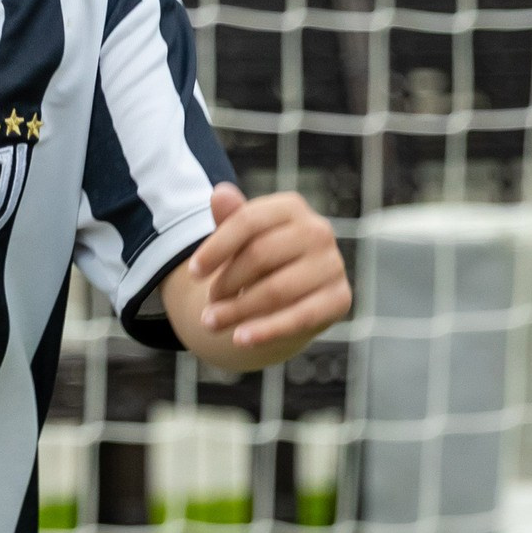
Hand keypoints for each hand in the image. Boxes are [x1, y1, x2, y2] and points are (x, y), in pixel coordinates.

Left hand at [180, 183, 350, 364]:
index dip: (216, 247)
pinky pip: (300, 317)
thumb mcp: (240, 240)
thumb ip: (230, 220)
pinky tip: (239, 339)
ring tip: (211, 322)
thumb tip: (219, 192)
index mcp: (291, 207)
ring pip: (276, 290)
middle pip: (259, 255)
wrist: (291, 298)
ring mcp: (333, 264)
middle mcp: (318, 230)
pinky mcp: (340, 298)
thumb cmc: (259, 263)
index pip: (248, 221)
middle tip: (209, 301)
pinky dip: (267, 330)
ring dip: (238, 310)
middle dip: (226, 282)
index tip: (192, 273)